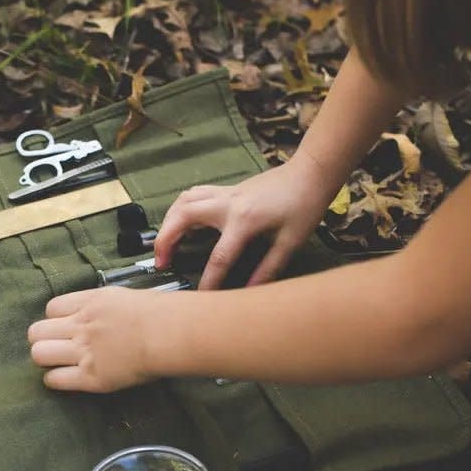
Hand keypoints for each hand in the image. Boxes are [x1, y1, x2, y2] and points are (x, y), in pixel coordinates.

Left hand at [27, 286, 158, 391]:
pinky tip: (66, 378)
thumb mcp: (123, 298)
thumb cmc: (159, 314)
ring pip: (39, 354)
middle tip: (58, 347)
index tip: (67, 327)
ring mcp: (83, 352)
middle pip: (36, 331)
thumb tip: (96, 313)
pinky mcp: (90, 377)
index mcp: (88, 303)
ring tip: (60, 363)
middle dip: (44, 339)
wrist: (169, 333)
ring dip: (46, 359)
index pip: (51, 308)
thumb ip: (102, 306)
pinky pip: (54, 379)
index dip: (56, 320)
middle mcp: (80, 326)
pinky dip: (55, 380)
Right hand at [154, 157, 332, 289]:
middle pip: (183, 218)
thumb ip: (268, 269)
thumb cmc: (304, 206)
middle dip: (165, 240)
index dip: (208, 280)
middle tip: (161, 263)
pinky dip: (181, 207)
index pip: (219, 257)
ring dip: (168, 221)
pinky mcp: (227, 189)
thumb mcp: (290, 242)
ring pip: (183, 201)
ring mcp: (225, 193)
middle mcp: (228, 203)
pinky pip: (194, 194)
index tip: (200, 297)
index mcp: (244, 220)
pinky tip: (181, 221)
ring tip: (164, 244)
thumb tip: (250, 293)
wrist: (310, 173)